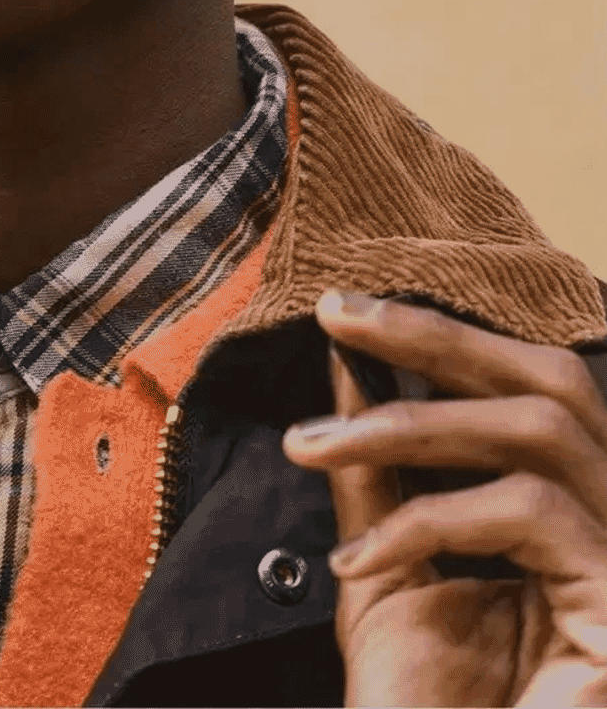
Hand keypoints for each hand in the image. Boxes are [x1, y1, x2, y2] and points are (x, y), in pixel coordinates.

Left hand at [282, 290, 606, 707]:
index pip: (526, 389)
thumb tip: (348, 364)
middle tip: (337, 314)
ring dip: (406, 424)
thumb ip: (377, 469)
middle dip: (437, 336)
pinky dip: (431, 519)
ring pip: (541, 431)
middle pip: (552, 383)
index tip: (344, 311)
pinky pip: (533, 513)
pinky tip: (359, 558)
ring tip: (307, 448)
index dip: (443, 336)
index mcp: (571, 514)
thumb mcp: (385, 567)